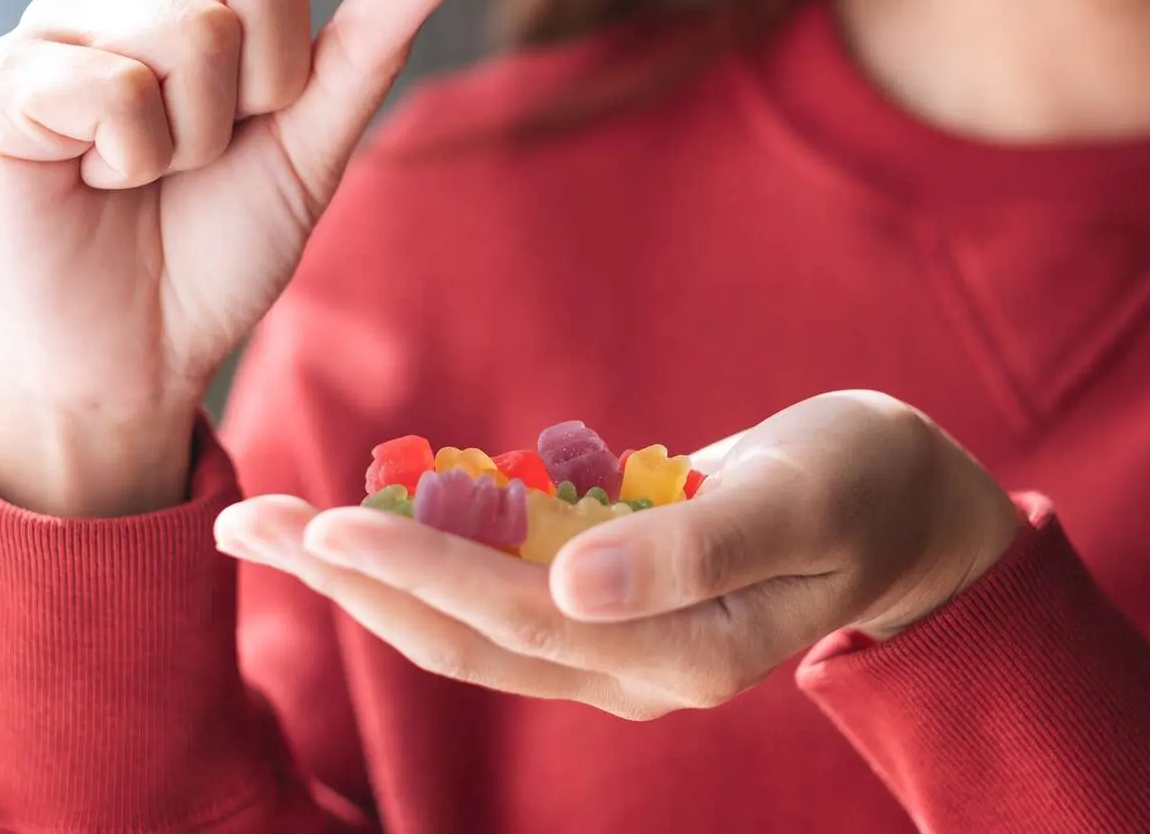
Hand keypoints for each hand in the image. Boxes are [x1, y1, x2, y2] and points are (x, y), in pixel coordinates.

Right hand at [0, 0, 459, 516]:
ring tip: (155, 175)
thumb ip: (368, 47)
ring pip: (190, 27)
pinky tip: (98, 183)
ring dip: (200, 134)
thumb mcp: (315, 146)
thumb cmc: (219, 247)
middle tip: (222, 146)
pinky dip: (131, 159)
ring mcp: (63, 25)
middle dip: (272, 77)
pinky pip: (114, 86)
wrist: (135, 352)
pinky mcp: (6, 78)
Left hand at [214, 391, 1020, 718]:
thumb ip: (692, 546)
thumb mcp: (802, 498)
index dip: (419, 570)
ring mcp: (613, 645)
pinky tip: (360, 518)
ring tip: (269, 525)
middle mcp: (631, 667)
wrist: (904, 507)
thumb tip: (572, 584)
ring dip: (363, 575)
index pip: (518, 617)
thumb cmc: (863, 483)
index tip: (328, 523)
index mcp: (681, 653)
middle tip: (245, 523)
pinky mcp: (602, 609)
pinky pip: (493, 591)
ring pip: (462, 621)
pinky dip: (422, 555)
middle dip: (350, 581)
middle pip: (461, 634)